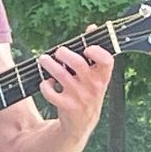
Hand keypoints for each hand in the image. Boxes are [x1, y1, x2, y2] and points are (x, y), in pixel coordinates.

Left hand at [37, 28, 113, 143]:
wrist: (81, 124)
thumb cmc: (87, 91)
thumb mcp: (96, 75)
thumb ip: (93, 53)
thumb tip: (92, 27)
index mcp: (103, 76)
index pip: (107, 60)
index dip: (97, 51)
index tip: (87, 47)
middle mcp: (93, 86)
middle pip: (78, 63)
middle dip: (64, 53)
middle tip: (57, 51)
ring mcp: (80, 97)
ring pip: (61, 74)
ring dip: (49, 64)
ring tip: (43, 59)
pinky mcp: (66, 106)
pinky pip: (51, 91)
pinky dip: (45, 85)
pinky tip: (47, 83)